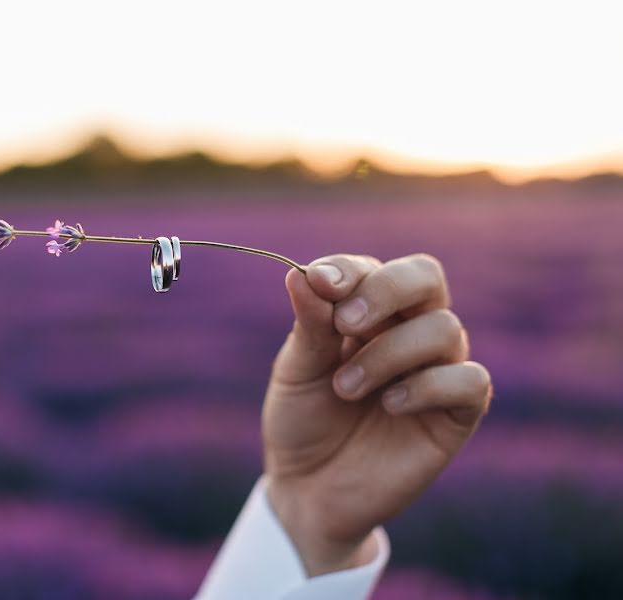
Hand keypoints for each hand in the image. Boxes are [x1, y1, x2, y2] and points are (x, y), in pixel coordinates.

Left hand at [262, 254, 491, 575]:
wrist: (309, 489)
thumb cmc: (303, 421)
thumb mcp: (296, 370)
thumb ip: (309, 324)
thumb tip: (302, 274)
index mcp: (367, 312)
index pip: (373, 269)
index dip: (349, 270)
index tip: (320, 283)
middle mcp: (408, 330)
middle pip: (425, 276)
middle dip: (386, 290)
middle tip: (345, 322)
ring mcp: (436, 369)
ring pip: (444, 329)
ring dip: (388, 353)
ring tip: (345, 388)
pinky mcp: (457, 414)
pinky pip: (470, 380)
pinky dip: (429, 386)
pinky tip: (391, 405)